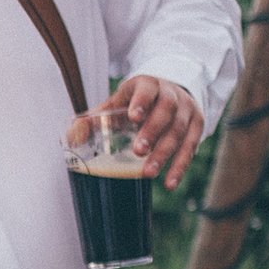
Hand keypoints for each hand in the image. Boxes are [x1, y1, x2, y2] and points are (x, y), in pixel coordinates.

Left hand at [101, 75, 205, 189]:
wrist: (172, 91)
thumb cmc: (137, 100)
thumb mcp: (119, 101)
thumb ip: (96, 117)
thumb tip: (72, 136)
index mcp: (149, 84)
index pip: (147, 89)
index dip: (141, 101)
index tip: (133, 117)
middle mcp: (172, 94)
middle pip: (166, 111)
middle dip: (152, 131)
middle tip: (138, 151)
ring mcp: (187, 110)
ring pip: (180, 131)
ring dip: (165, 153)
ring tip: (148, 173)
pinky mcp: (197, 126)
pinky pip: (191, 147)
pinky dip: (180, 166)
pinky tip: (169, 183)